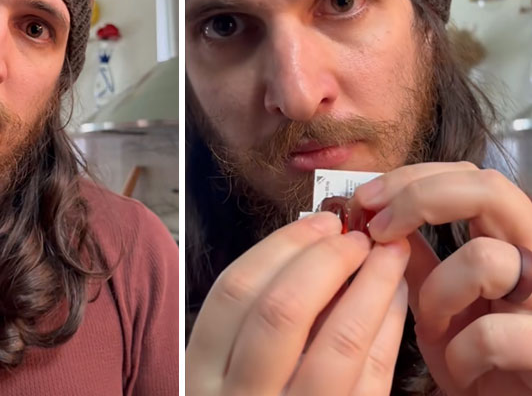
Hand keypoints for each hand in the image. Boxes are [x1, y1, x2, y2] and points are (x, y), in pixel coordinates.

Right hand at [186, 211, 410, 395]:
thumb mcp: (224, 372)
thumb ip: (250, 321)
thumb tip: (310, 247)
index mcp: (203, 376)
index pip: (236, 291)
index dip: (283, 247)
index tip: (319, 221)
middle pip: (283, 310)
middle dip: (328, 261)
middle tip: (358, 234)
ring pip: (337, 345)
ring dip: (371, 288)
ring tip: (390, 255)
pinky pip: (372, 380)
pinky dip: (389, 331)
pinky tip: (397, 300)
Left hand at [353, 161, 531, 393]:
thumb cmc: (474, 356)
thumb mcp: (436, 297)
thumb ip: (412, 254)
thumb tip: (371, 212)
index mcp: (508, 236)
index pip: (467, 175)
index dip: (413, 178)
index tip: (367, 200)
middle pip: (489, 189)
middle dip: (421, 199)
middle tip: (379, 230)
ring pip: (486, 258)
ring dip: (439, 296)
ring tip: (433, 327)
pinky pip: (492, 335)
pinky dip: (460, 357)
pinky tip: (462, 372)